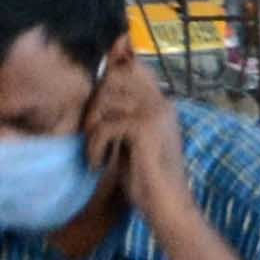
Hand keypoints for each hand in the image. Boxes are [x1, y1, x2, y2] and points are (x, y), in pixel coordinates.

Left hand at [81, 54, 189, 226]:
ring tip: (95, 152)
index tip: (109, 53)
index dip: (119, 59)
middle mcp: (162, 104)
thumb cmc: (147, 179)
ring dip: (92, 129)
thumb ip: (121, 116)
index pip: (136, 68)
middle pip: (114, 79)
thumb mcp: (131, 142)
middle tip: (91, 134)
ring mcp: (155, 114)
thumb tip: (99, 93)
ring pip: (105, 102)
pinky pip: (104, 126)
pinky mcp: (143, 128)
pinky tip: (98, 164)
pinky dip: (95, 147)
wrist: (168, 206)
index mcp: (162, 105)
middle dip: (94, 105)